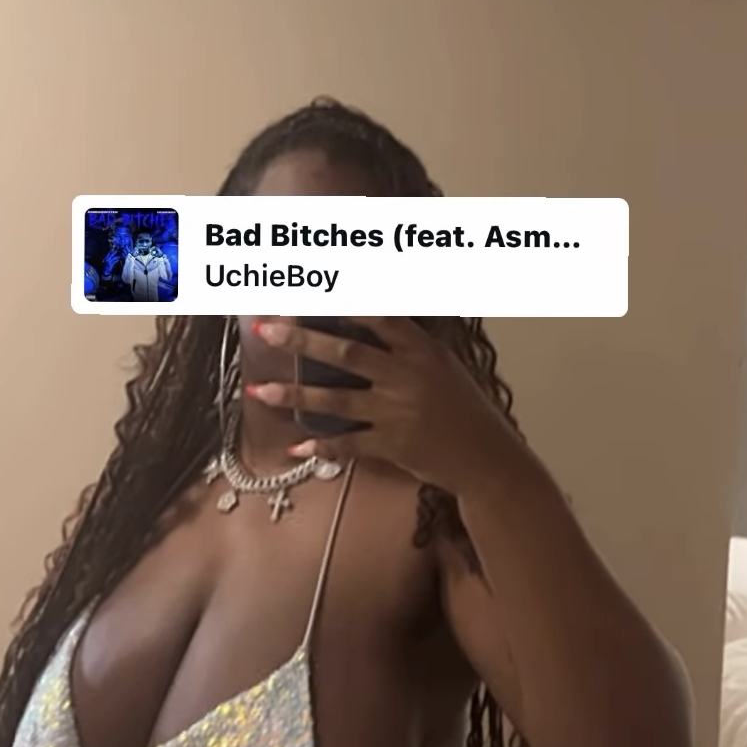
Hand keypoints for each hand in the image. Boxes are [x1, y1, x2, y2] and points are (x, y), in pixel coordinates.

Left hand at [248, 317, 509, 494]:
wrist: (487, 457)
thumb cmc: (464, 408)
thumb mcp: (443, 365)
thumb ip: (407, 344)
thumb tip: (374, 315)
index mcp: (421, 351)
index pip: (378, 315)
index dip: (344, 300)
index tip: (311, 289)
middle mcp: (407, 377)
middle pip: (347, 351)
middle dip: (302, 338)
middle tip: (267, 327)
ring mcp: (397, 412)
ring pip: (337, 399)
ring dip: (295, 393)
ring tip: (259, 390)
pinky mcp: (393, 445)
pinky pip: (349, 443)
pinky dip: (321, 445)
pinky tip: (295, 447)